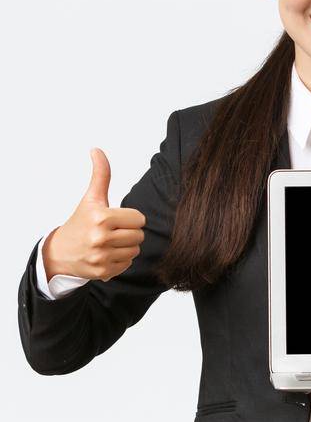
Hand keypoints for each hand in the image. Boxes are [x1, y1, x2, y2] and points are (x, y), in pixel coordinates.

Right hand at [42, 148, 146, 281]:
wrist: (59, 252)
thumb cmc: (80, 222)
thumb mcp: (91, 198)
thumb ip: (100, 175)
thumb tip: (96, 149)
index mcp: (101, 217)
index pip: (139, 219)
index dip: (129, 218)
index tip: (114, 219)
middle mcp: (101, 238)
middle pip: (139, 235)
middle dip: (128, 232)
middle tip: (111, 231)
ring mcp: (102, 257)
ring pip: (135, 250)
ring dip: (125, 246)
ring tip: (108, 243)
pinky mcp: (103, 272)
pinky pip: (128, 264)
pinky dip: (119, 260)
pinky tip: (105, 255)